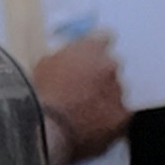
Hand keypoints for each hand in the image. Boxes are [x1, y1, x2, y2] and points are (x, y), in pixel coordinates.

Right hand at [33, 23, 129, 155]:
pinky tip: (95, 125)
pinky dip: (111, 118)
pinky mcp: (123, 115)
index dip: (97, 49)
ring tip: (88, 111)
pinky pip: (120, 114)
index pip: (105, 38)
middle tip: (86, 88)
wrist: (48, 126)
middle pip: (113, 66)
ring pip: (117, 91)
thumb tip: (69, 59)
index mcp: (91, 47)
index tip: (93, 56)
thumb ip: (65, 57)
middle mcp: (110, 65)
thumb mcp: (45, 64)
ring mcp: (119, 91)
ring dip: (106, 97)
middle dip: (102, 75)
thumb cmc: (41, 95)